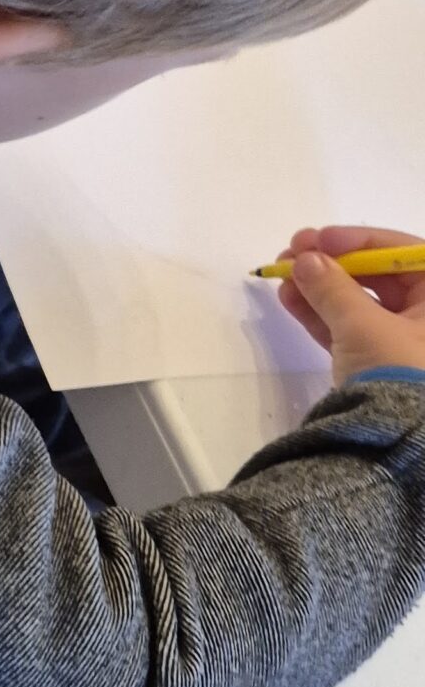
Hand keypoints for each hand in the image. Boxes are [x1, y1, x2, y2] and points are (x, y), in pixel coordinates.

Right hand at [274, 225, 424, 384]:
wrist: (394, 447)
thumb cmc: (397, 372)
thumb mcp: (364, 325)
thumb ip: (332, 287)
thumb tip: (307, 259)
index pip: (405, 254)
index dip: (360, 240)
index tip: (319, 239)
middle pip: (379, 276)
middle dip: (333, 263)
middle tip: (293, 252)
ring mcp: (403, 344)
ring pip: (359, 303)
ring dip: (320, 287)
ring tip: (282, 276)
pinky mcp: (378, 366)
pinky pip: (350, 329)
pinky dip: (321, 314)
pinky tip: (289, 298)